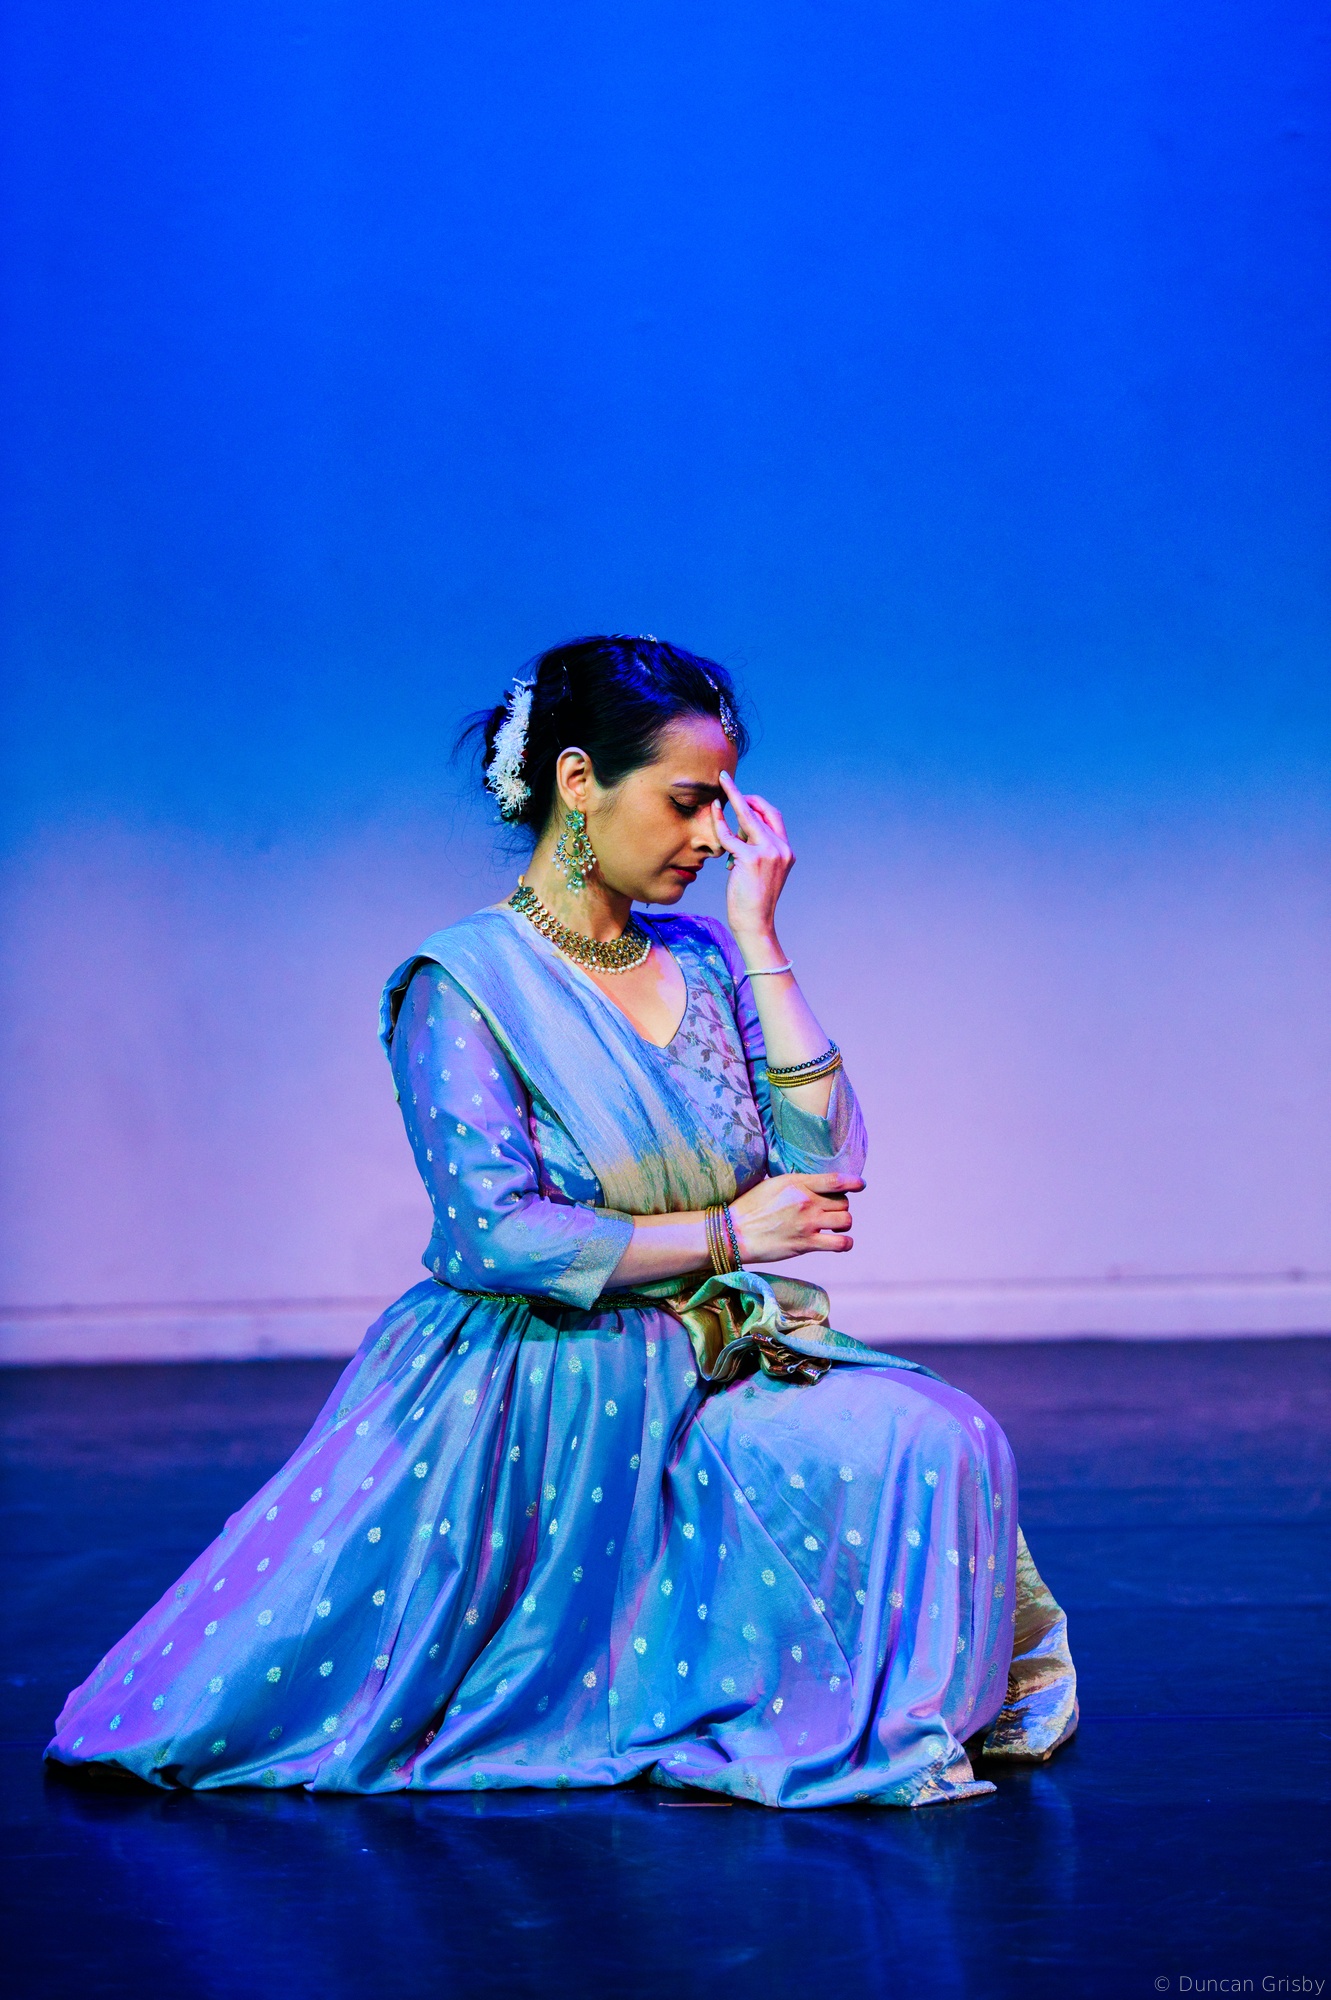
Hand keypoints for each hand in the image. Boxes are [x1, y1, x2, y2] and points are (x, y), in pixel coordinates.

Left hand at [713, 772, 792, 950]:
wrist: (755, 924)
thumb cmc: (751, 902)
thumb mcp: (759, 874)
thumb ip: (755, 854)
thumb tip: (738, 839)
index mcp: (786, 851)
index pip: (774, 817)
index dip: (758, 804)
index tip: (742, 797)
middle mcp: (781, 849)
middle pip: (764, 811)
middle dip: (745, 795)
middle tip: (726, 784)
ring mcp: (768, 853)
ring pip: (747, 818)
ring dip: (732, 800)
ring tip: (716, 796)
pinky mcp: (751, 859)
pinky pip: (730, 835)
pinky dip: (719, 823)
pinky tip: (713, 811)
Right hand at [729, 1173, 862, 1261]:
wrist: (734, 1232)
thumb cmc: (750, 1207)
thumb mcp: (773, 1184)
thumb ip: (797, 1183)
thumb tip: (814, 1185)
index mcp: (797, 1183)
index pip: (835, 1180)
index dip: (853, 1182)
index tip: (860, 1185)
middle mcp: (806, 1201)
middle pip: (843, 1202)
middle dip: (840, 1207)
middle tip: (829, 1212)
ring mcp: (808, 1223)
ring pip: (846, 1220)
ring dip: (843, 1224)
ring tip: (834, 1227)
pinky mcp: (806, 1244)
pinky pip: (840, 1243)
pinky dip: (845, 1243)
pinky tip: (840, 1242)